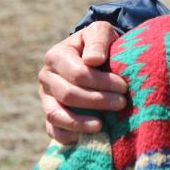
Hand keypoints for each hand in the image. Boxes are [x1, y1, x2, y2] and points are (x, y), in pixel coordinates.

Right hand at [37, 22, 127, 143]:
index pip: (78, 74)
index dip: (102, 82)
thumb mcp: (101, 32)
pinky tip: (85, 136)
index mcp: (56, 56)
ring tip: (102, 126)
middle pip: (68, 94)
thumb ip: (98, 41)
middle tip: (122, 103)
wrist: (95, 54)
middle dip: (97, 101)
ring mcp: (46, 97)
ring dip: (80, 122)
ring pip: (55, 114)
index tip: (124, 86)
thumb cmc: (100, 43)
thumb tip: (93, 60)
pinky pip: (52, 129)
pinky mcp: (50, 112)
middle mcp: (46, 77)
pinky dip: (66, 136)